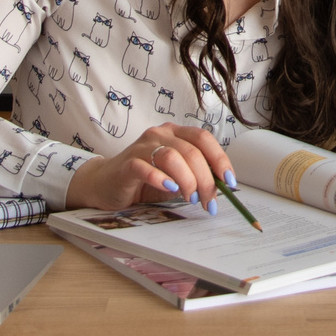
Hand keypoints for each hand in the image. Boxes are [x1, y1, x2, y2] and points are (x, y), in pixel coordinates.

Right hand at [63, 123, 236, 215]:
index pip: (204, 139)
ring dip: (187, 181)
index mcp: (175, 134)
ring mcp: (142, 146)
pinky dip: (161, 179)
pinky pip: (146, 167)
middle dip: (205, 180)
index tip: (230, 181)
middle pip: (191, 151)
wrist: (105, 184)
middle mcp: (160, 134)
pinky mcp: (127, 162)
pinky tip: (170, 189)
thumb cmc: (144, 181)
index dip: (220, 159)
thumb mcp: (175, 178)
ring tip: (190, 198)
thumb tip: (222, 187)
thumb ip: (195, 176)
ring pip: (172, 157)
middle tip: (208, 201)